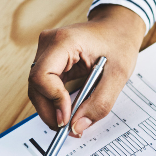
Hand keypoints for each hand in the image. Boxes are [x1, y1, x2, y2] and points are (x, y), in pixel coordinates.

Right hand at [28, 4, 145, 136]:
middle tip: (69, 129)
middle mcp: (48, 44)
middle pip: (36, 86)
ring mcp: (46, 52)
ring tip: (70, 123)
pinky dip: (54, 102)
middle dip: (50, 111)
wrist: (118, 26)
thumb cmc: (118, 42)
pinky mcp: (49, 61)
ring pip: (38, 89)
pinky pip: (45, 86)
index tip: (67, 118)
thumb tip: (77, 127)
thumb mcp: (118, 75)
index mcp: (63, 41)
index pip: (42, 76)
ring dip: (51, 109)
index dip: (52, 101)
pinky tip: (67, 111)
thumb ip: (99, 103)